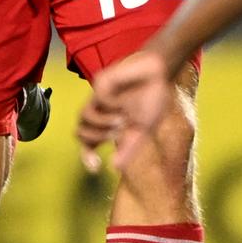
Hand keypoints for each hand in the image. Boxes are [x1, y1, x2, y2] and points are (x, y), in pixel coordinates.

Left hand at [77, 49, 175, 173]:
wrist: (161, 74)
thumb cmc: (153, 99)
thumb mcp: (143, 130)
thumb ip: (129, 148)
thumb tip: (115, 167)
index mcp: (108, 124)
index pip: (89, 143)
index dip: (87, 156)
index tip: (96, 168)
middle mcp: (100, 111)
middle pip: (80, 131)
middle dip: (95, 137)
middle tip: (116, 133)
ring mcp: (99, 97)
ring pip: (83, 117)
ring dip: (102, 123)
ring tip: (122, 121)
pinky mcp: (101, 82)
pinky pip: (98, 99)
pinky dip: (111, 106)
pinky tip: (124, 105)